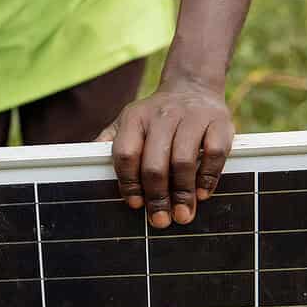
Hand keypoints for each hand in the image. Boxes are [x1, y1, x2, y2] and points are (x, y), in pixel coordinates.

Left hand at [98, 79, 233, 228]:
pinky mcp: (219, 123)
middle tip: (161, 220)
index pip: (126, 154)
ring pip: (183, 160)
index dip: (129, 183)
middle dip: (157, 196)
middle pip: (155, 163)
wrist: (192, 86)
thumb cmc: (154, 116)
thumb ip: (109, 142)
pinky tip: (202, 194)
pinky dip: (208, 177)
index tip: (135, 204)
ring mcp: (192, 117)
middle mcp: (162, 116)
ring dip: (183, 192)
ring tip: (182, 214)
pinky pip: (214, 153)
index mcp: (135, 118)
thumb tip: (86, 163)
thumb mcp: (127, 122)